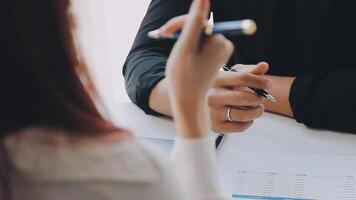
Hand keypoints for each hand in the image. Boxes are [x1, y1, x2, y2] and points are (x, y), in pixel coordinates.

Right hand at [161, 0, 233, 136]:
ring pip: (197, 34)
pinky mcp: (214, 55)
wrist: (187, 101)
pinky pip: (199, 43)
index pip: (198, 20)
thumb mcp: (186, 46)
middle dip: (181, 31)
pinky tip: (181, 55)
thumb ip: (194, 22)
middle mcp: (223, 44)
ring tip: (175, 53)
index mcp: (219, 41)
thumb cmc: (184, 77)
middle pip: (199, 25)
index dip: (179, 24)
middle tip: (163, 37)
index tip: (163, 33)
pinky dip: (187, 46)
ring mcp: (219, 50)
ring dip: (183, 39)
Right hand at [208, 62, 271, 132]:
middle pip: (245, 98)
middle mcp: (212, 96)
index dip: (259, 81)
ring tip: (257, 108)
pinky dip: (248, 122)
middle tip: (261, 98)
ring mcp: (213, 112)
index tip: (268, 84)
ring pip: (245, 114)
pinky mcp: (215, 126)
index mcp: (216, 80)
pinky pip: (240, 127)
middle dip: (259, 98)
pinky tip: (246, 118)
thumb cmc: (219, 88)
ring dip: (257, 112)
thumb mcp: (231, 75)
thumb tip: (264, 66)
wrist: (198, 104)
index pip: (243, 78)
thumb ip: (248, 71)